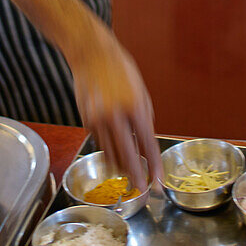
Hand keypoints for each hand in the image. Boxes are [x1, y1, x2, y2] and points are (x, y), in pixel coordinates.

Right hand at [67, 19, 161, 190]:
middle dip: (136, 176)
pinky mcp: (86, 120)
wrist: (91, 55)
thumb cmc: (120, 70)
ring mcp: (98, 119)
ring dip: (121, 168)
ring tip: (130, 177)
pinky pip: (100, 143)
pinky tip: (115, 157)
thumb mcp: (140, 93)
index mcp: (135, 107)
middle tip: (143, 190)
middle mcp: (115, 116)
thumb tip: (145, 146)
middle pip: (127, 156)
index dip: (154, 167)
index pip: (148, 146)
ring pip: (111, 154)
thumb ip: (144, 120)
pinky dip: (109, 152)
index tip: (158, 182)